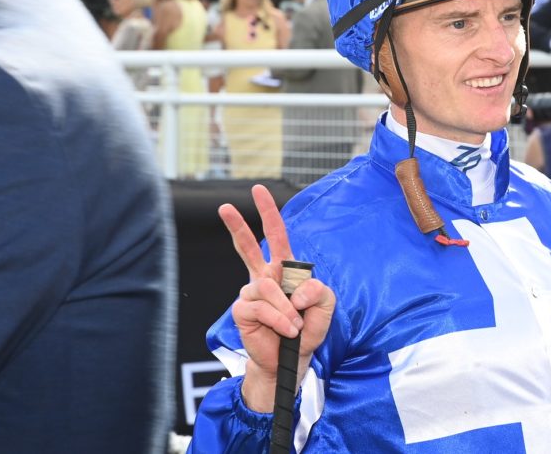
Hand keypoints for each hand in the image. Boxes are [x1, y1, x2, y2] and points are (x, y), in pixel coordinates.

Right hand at [218, 184, 335, 411]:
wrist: (292, 360)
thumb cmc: (307, 329)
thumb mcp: (325, 306)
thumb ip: (318, 289)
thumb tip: (295, 288)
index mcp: (284, 270)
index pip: (277, 237)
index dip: (269, 213)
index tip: (259, 190)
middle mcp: (264, 277)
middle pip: (248, 246)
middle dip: (237, 225)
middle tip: (226, 207)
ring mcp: (251, 293)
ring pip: (267, 287)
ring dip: (286, 309)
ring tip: (295, 325)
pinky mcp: (242, 310)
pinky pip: (261, 307)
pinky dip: (278, 318)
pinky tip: (286, 330)